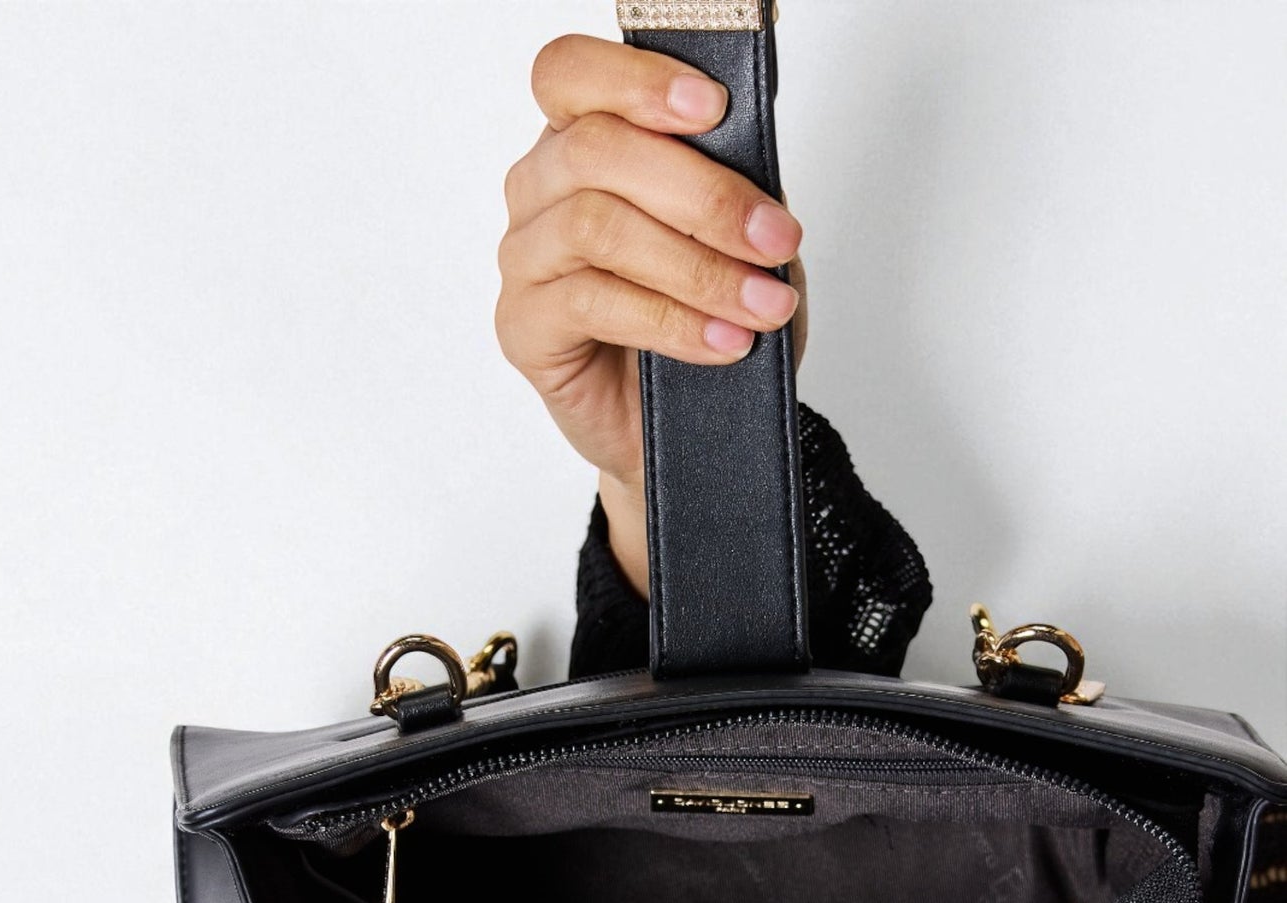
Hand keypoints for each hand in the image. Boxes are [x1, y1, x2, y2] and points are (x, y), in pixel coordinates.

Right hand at [496, 35, 805, 595]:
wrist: (681, 434)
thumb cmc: (702, 325)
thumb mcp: (734, 243)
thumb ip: (730, 190)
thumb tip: (753, 175)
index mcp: (582, 142)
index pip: (572, 74)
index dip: (637, 80)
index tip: (713, 110)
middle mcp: (540, 190)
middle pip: (596, 150)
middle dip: (703, 195)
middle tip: (773, 240)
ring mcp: (525, 259)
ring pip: (595, 226)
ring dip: (695, 266)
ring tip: (759, 306)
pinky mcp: (522, 328)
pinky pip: (588, 303)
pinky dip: (670, 321)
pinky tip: (722, 341)